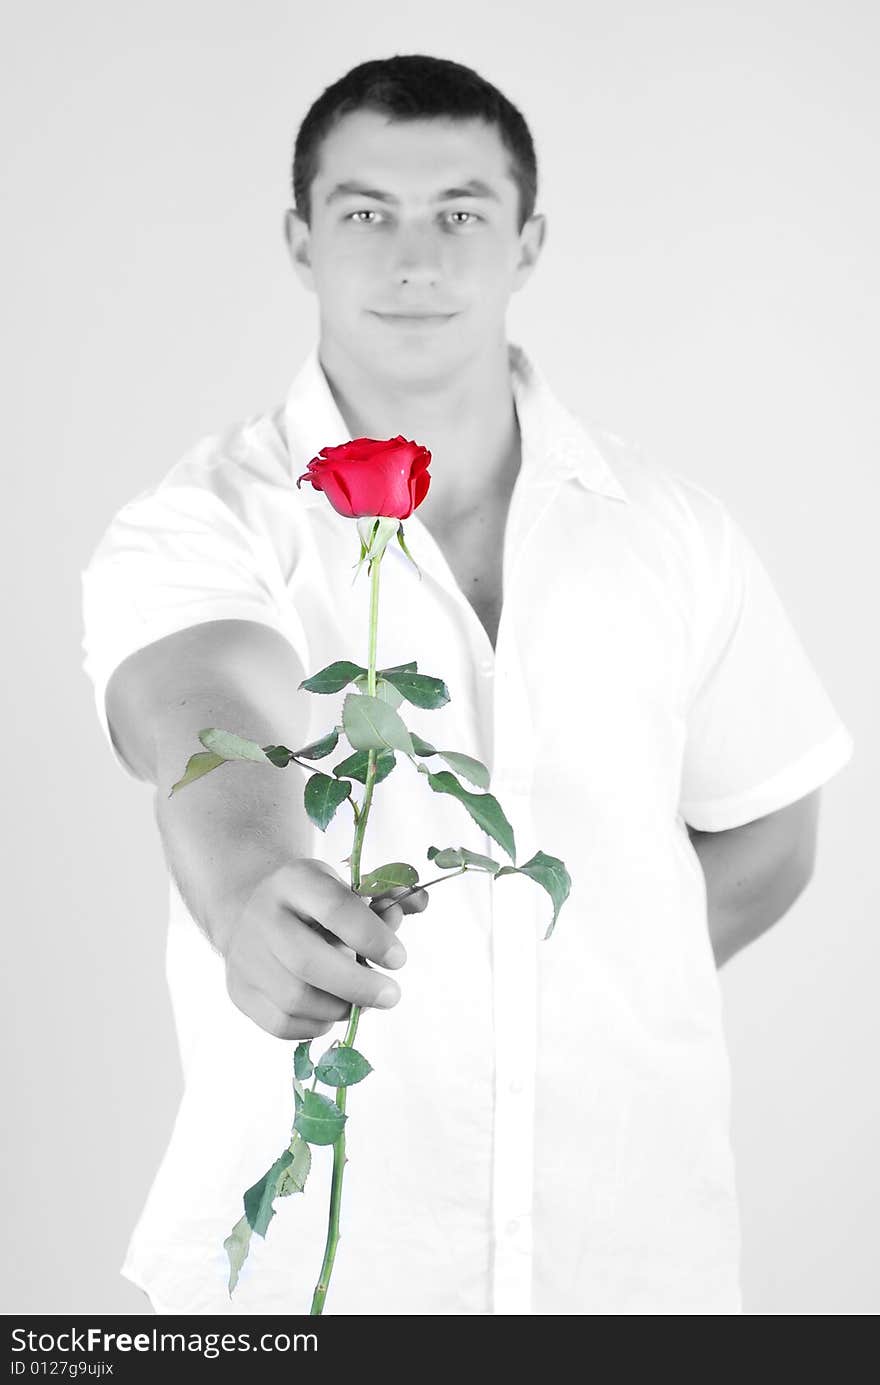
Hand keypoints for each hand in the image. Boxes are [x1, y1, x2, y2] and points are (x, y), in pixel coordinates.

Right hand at [222, 857, 427, 1039]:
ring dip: (340, 1008)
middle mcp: (263, 916)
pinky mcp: (239, 991)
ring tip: (360, 1001)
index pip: (334, 908)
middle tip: (391, 995)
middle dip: (358, 986)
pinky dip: (316, 1025)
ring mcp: (245, 956)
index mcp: (295, 881)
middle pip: (308, 962)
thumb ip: (384, 898)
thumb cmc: (311, 901)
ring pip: (296, 999)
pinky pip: (282, 1024)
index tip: (398, 959)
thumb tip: (421, 901)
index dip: (371, 936)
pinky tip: (332, 1011)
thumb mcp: (343, 886)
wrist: (250, 908)